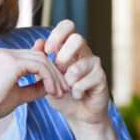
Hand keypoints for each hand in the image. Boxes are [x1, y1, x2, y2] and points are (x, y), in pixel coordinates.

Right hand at [0, 45, 68, 139]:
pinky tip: (51, 92)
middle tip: (64, 90)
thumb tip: (51, 86)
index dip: (48, 70)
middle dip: (55, 73)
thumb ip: (33, 87)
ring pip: (42, 60)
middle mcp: (5, 52)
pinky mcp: (12, 63)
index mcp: (3, 57)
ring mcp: (8, 55)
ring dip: (54, 77)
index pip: (32, 57)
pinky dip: (49, 78)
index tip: (57, 86)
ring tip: (59, 94)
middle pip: (39, 56)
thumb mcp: (18, 94)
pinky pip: (39, 67)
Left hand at [35, 20, 115, 139]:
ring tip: (67, 88)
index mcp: (69, 47)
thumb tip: (38, 41)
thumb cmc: (60, 92)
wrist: (76, 112)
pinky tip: (77, 95)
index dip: (58, 34)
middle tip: (58, 71)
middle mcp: (83, 51)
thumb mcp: (45, 76)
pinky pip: (85, 81)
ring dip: (67, 81)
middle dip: (63, 57)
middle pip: (78, 39)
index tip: (48, 50)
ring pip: (79, 65)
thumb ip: (40, 60)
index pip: (68, 26)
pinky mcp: (101, 77)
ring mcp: (94, 63)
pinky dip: (76, 92)